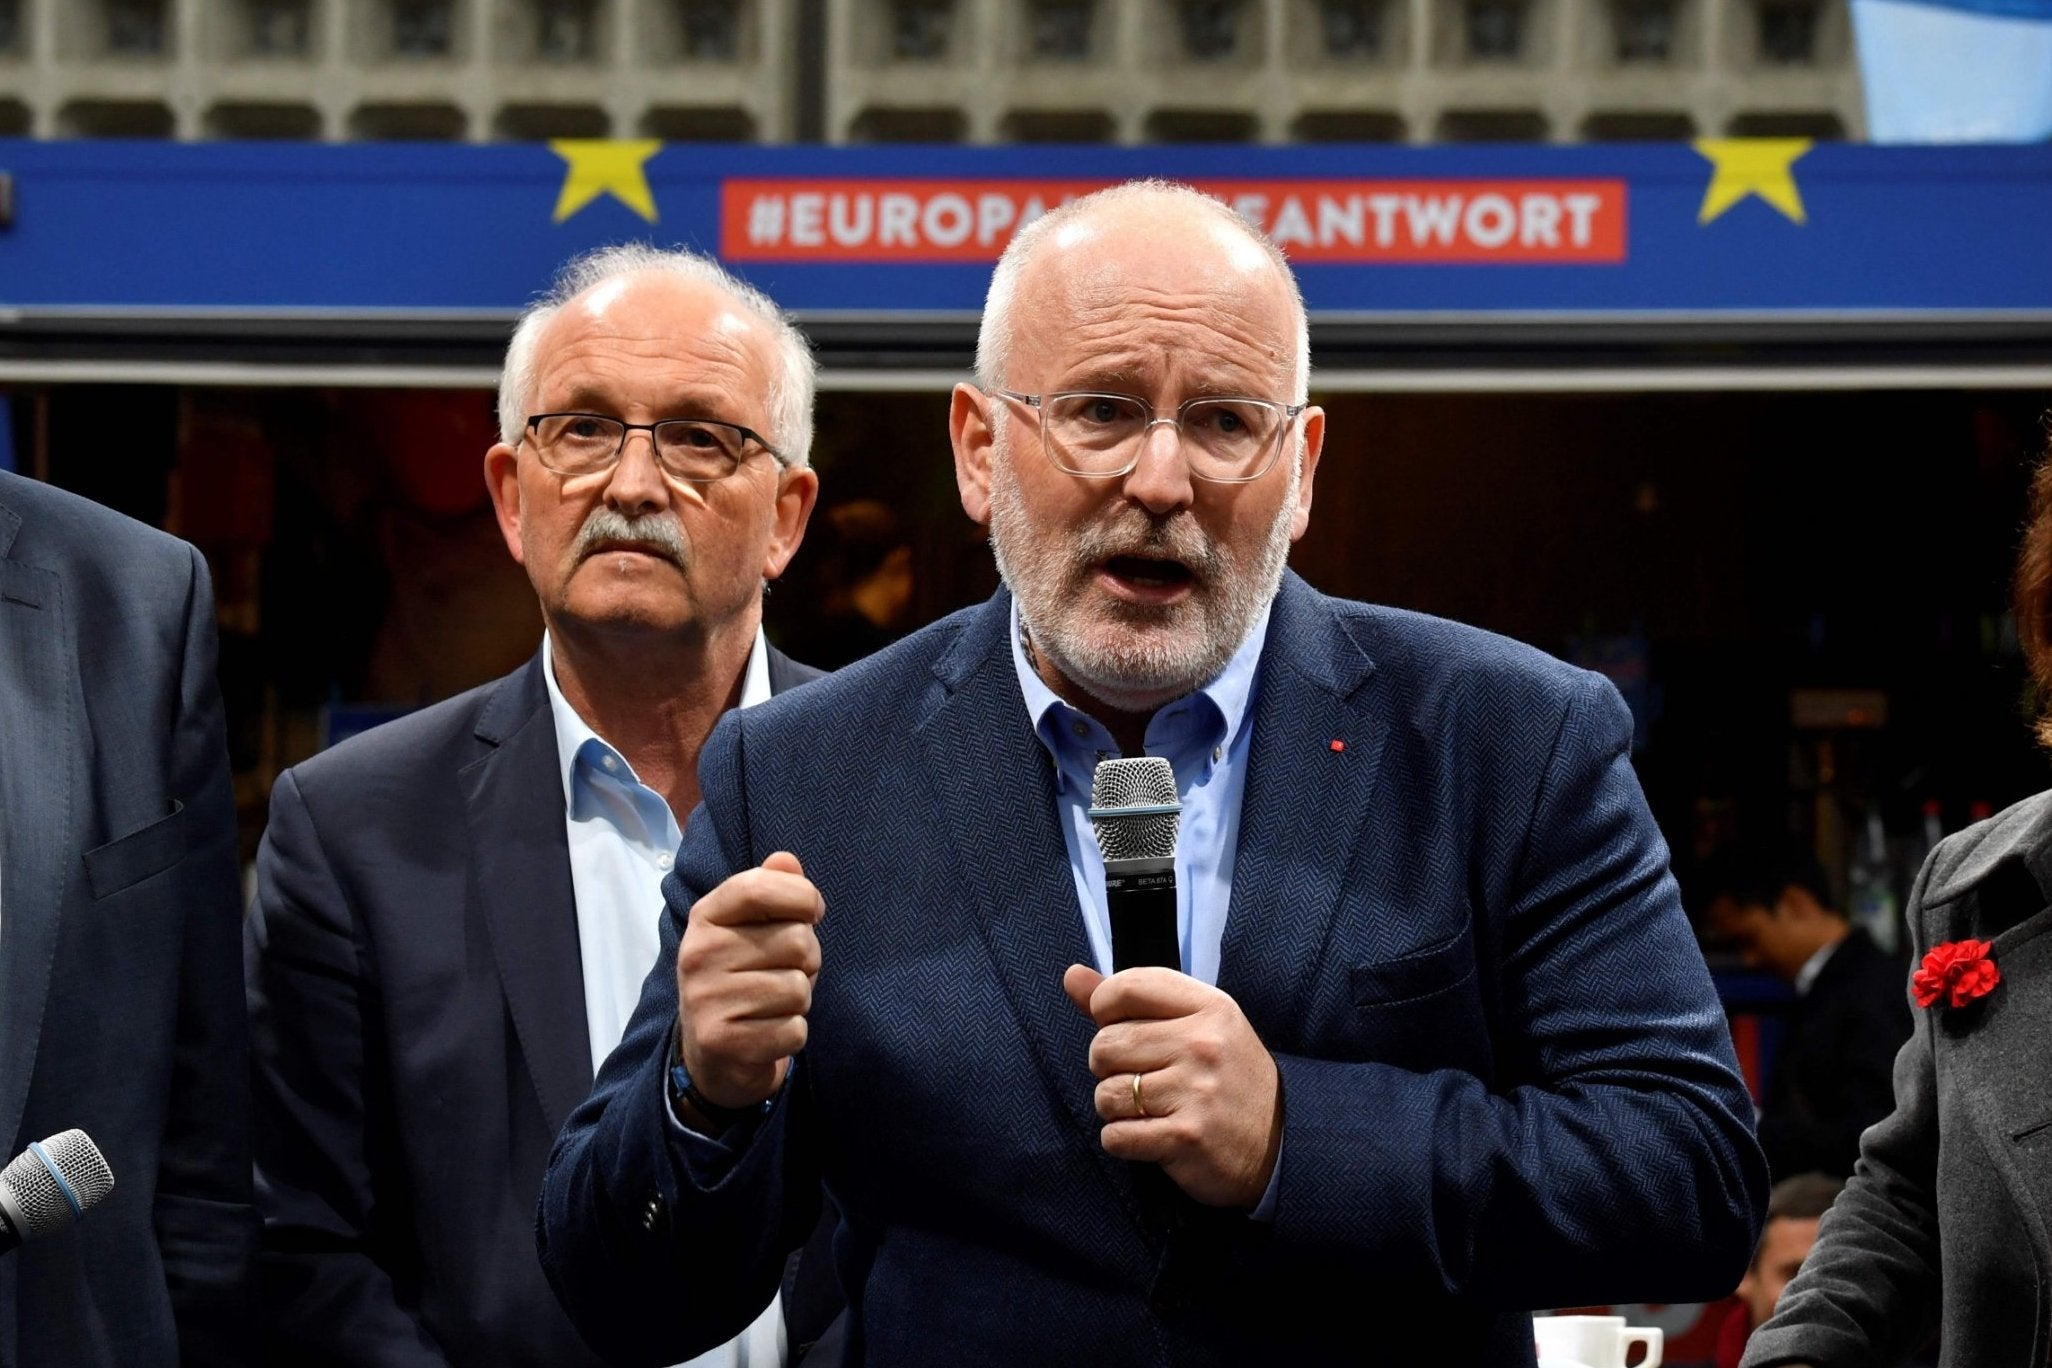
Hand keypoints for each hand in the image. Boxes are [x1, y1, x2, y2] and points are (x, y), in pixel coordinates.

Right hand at [675, 851, 822, 1109]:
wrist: (713, 1051)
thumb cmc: (745, 975)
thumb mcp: (752, 926)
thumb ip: (771, 889)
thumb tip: (786, 861)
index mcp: (706, 917)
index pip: (759, 886)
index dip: (802, 896)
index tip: (811, 912)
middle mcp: (698, 954)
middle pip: (797, 941)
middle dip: (808, 960)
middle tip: (784, 971)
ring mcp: (705, 999)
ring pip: (799, 989)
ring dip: (800, 1000)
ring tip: (773, 1003)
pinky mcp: (722, 1042)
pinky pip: (794, 1030)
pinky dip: (792, 1033)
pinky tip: (768, 1032)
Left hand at [1063, 963, 1282, 1208]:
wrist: (1279, 1145)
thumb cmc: (1226, 1077)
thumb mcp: (1196, 1025)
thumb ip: (1131, 1000)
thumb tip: (1072, 975)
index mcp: (1209, 1007)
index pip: (1125, 987)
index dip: (1103, 1008)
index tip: (1117, 1026)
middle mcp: (1203, 1044)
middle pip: (1105, 1044)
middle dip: (1108, 1066)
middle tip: (1138, 1077)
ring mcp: (1196, 1092)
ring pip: (1105, 1093)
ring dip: (1115, 1108)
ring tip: (1147, 1108)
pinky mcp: (1186, 1137)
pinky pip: (1116, 1135)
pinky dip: (1122, 1140)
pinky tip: (1150, 1135)